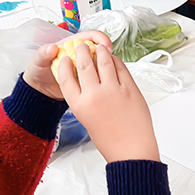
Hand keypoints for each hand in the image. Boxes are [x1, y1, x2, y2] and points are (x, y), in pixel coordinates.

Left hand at [23, 31, 112, 100]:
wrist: (40, 89)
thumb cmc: (39, 71)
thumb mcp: (38, 61)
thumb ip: (43, 53)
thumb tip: (51, 48)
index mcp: (72, 44)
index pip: (91, 36)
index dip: (100, 38)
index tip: (104, 45)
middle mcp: (81, 54)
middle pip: (100, 48)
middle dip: (107, 51)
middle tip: (109, 58)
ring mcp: (85, 66)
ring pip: (101, 62)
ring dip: (107, 64)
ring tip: (107, 70)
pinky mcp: (87, 78)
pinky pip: (98, 75)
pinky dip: (102, 76)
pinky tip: (102, 80)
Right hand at [57, 44, 159, 162]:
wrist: (131, 148)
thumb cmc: (110, 138)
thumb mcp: (87, 119)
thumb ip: (86, 99)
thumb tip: (90, 80)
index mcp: (79, 105)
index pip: (65, 78)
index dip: (64, 65)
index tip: (64, 58)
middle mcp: (94, 95)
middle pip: (83, 65)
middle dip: (81, 52)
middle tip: (81, 46)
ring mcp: (113, 89)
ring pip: (103, 61)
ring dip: (99, 51)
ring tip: (98, 47)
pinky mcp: (129, 87)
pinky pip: (120, 67)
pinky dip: (115, 59)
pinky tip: (113, 57)